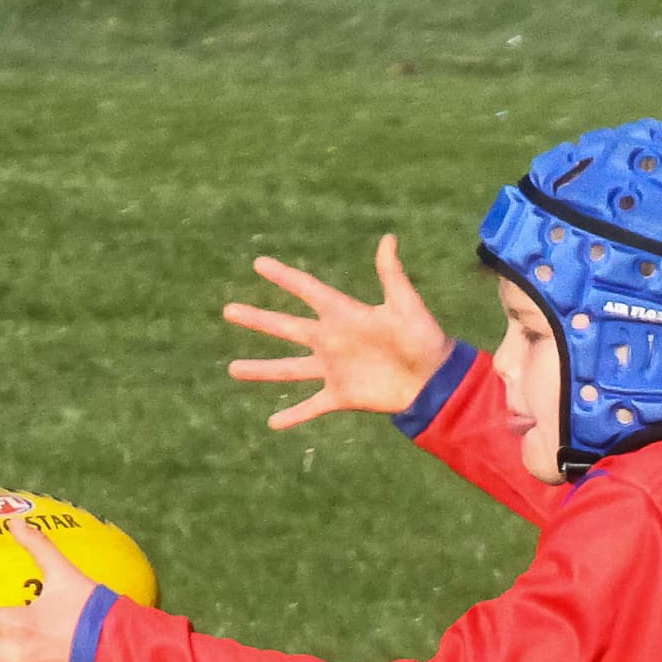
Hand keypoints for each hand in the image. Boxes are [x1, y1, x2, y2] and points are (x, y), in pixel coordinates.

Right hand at [224, 233, 450, 428]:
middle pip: (285, 327)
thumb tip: (388, 239)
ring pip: (288, 369)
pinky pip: (310, 406)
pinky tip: (272, 423)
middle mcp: (331, 340)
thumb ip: (391, 274)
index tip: (258, 264)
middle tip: (228, 310)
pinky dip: (293, 416)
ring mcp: (333, 369)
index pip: (306, 290)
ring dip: (261, 369)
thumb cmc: (424, 338)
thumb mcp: (406, 304)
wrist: (433, 380)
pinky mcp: (340, 395)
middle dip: (257, 319)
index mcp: (343, 313)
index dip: (284, 277)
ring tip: (233, 369)